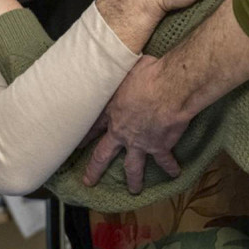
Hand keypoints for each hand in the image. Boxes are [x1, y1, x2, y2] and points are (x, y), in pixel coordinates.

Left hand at [83, 56, 188, 192]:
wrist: (170, 88)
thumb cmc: (148, 74)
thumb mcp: (126, 68)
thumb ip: (119, 71)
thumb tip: (116, 58)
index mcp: (111, 112)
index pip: (92, 126)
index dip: (82, 135)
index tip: (73, 144)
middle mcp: (122, 131)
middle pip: (104, 154)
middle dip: (95, 169)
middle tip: (88, 181)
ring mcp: (140, 143)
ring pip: (133, 166)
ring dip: (133, 179)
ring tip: (133, 190)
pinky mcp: (159, 147)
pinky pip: (165, 160)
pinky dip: (171, 167)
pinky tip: (175, 174)